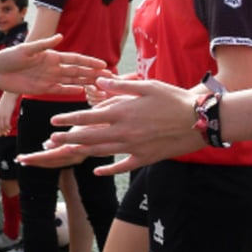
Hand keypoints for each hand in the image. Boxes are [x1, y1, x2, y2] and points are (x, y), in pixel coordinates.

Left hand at [0, 34, 105, 96]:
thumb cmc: (8, 57)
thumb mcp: (25, 49)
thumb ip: (43, 45)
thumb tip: (60, 37)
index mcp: (51, 56)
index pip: (75, 59)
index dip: (89, 62)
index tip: (103, 64)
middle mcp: (53, 67)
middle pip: (77, 71)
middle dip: (93, 73)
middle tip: (109, 77)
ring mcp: (49, 78)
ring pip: (72, 81)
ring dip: (86, 82)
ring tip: (101, 85)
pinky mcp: (42, 89)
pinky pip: (60, 90)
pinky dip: (70, 91)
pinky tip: (82, 92)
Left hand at [0, 94, 13, 135]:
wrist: (9, 95)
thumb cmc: (6, 102)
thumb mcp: (1, 109)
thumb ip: (0, 115)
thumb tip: (2, 121)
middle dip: (1, 132)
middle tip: (4, 134)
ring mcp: (2, 115)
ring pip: (2, 127)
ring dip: (5, 130)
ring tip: (8, 132)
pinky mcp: (7, 114)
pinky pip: (7, 124)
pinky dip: (8, 127)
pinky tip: (10, 127)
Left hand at [31, 77, 202, 175]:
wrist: (201, 120)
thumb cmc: (174, 99)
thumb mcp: (147, 86)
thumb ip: (120, 87)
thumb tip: (98, 81)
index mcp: (123, 113)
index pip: (88, 117)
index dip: (69, 119)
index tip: (54, 120)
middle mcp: (125, 132)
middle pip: (89, 137)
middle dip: (68, 138)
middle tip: (51, 140)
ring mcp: (134, 147)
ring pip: (101, 152)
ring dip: (82, 152)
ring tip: (66, 152)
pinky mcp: (145, 158)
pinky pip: (123, 166)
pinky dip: (109, 169)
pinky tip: (97, 170)